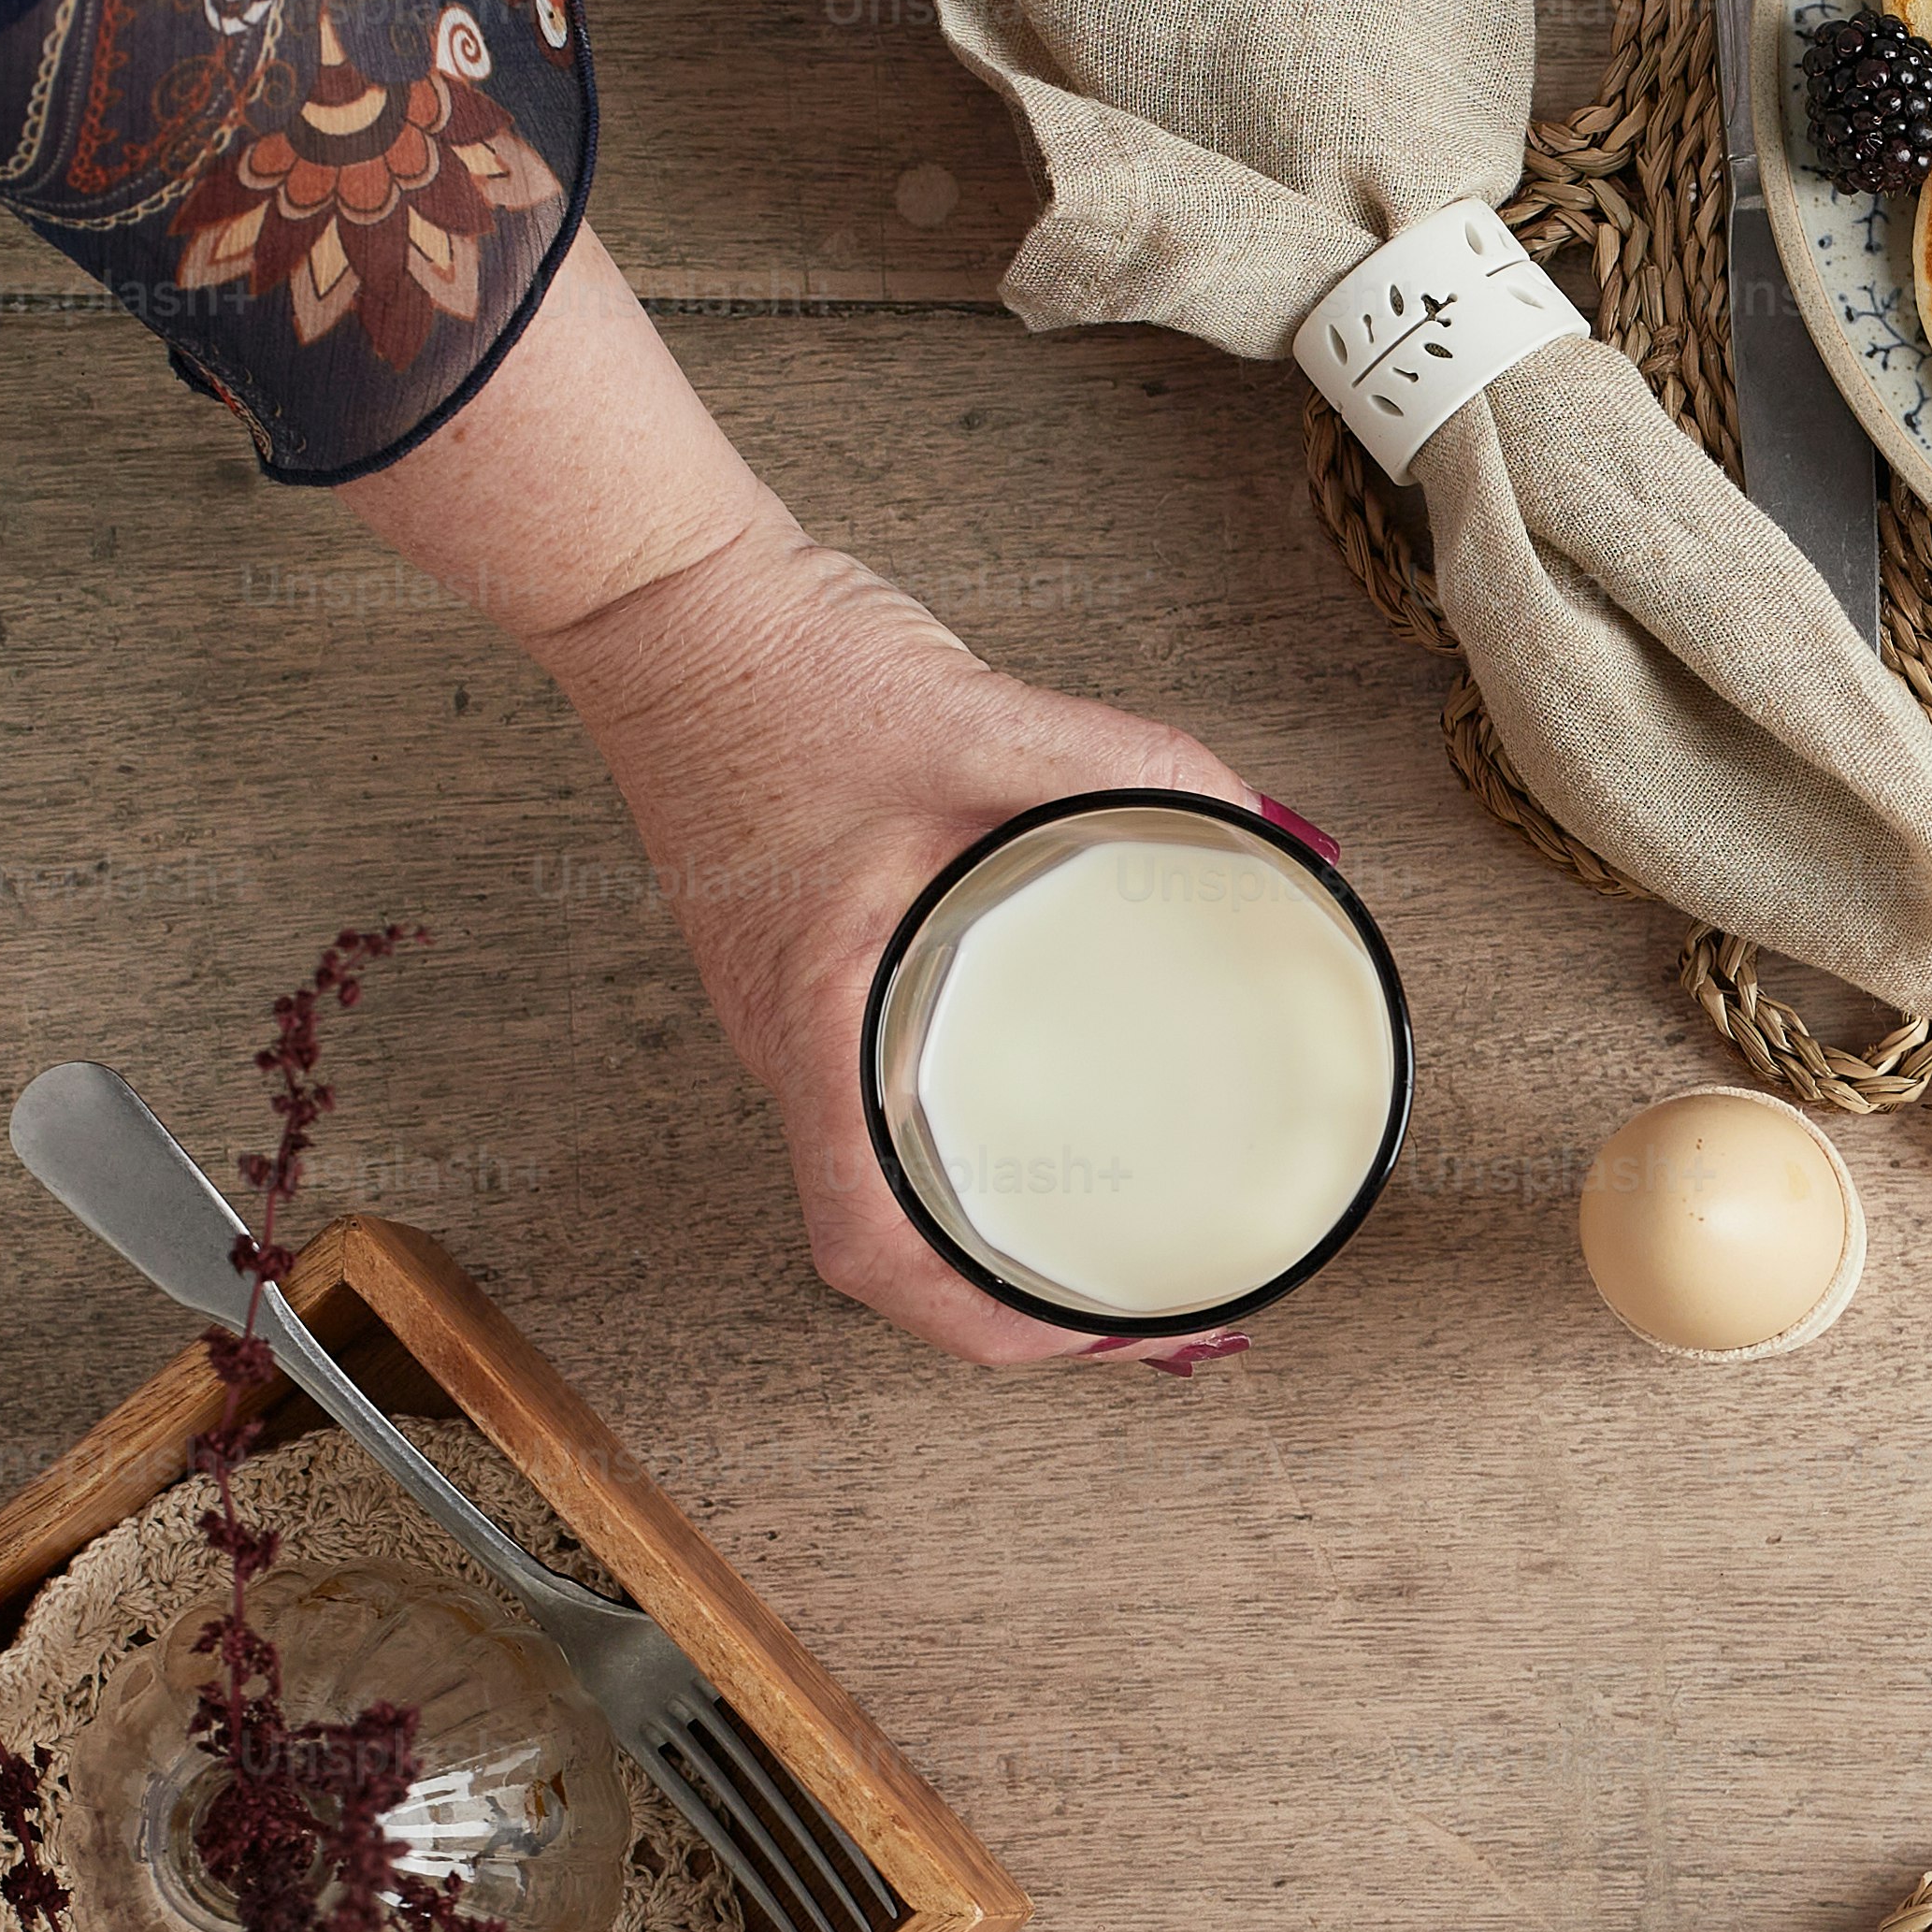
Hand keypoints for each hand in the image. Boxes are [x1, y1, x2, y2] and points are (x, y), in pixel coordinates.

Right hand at [538, 519, 1262, 1366]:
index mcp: (816, 1019)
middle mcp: (786, 1045)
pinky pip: (875, 1107)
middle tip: (1156, 1314)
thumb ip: (1140, 770)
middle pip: (890, 1250)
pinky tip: (1037, 1130)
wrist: (655, 598)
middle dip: (1020, 1311)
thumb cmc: (781, 669)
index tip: (1110, 1332)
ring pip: (881, 1188)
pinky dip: (956, 1157)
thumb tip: (1276, 836)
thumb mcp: (988, 719)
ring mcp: (782, 1017)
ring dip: (987, 1243)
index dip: (989, 1326)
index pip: (873, 1249)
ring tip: (1113, 1250)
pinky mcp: (796, 975)